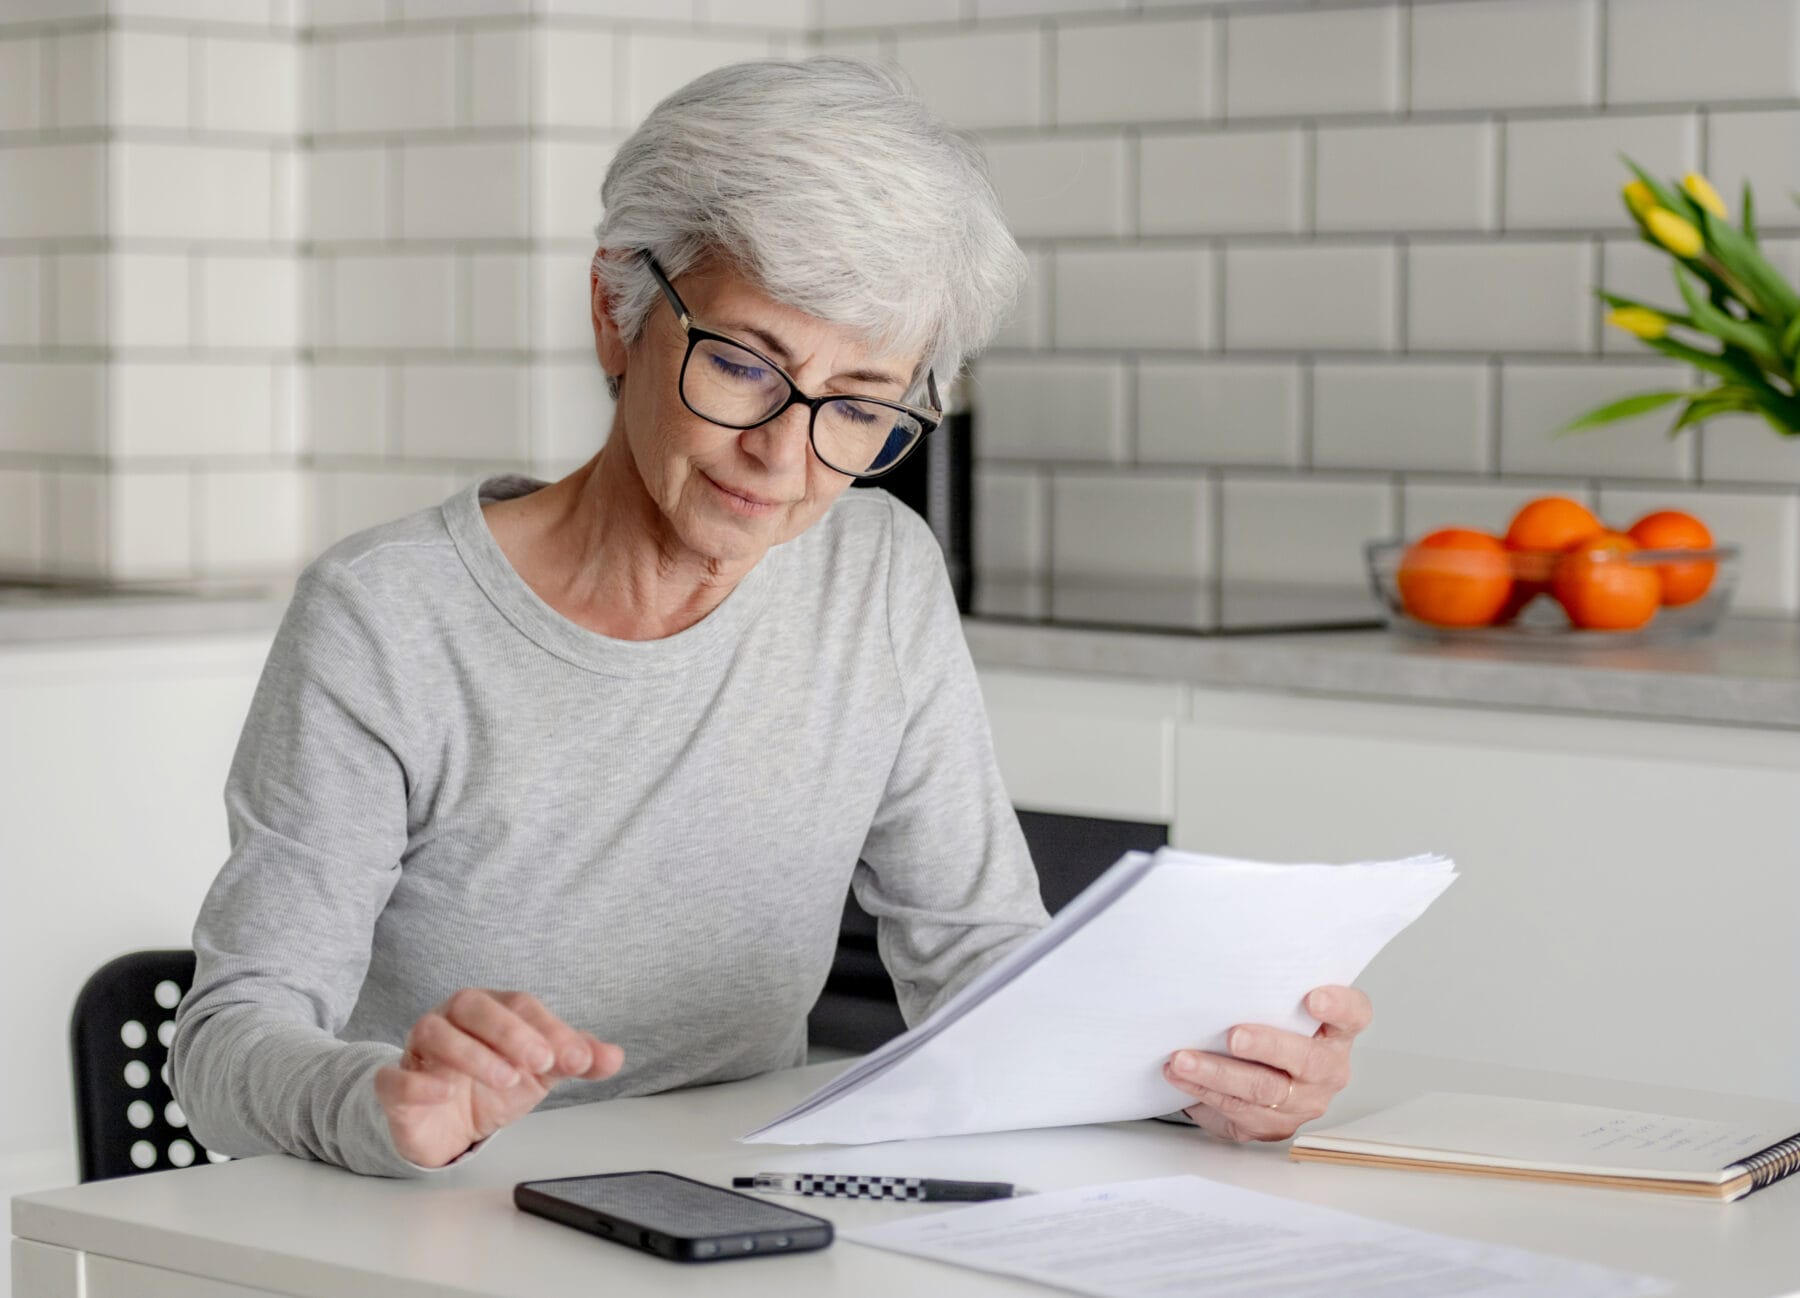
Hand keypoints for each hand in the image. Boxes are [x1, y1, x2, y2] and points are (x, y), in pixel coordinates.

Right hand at [374, 988, 623, 1168]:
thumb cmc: (494, 1083)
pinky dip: (417, 1081)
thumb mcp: (542, 1072)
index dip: (549, 1029)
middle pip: (474, 1005)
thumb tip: (614, 1056)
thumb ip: (577, 1059)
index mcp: (491, 1009)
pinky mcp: (396, 1086)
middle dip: (511, 1031)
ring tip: (508, 1079)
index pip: (519, 1005)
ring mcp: (419, 1051)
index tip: (578, 1059)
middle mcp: (452, 1020)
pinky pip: (394, 1076)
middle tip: (543, 1062)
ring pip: (435, 1033)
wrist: (448, 1127)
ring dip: (473, 1054)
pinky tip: (444, 1091)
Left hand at [1160, 985, 1369, 1142]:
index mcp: (1336, 1031)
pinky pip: (1238, 1109)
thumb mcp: (1275, 1007)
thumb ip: (1268, 991)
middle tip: (1234, 1036)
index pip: (1354, 1015)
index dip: (1339, 1007)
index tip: (1313, 998)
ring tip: (1184, 1059)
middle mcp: (1327, 1068)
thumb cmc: (1267, 1029)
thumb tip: (1223, 960)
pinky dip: (1203, 1090)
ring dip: (1217, 1073)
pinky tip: (1181, 1077)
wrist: (1255, 1079)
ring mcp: (1303, 1101)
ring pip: (1263, 1089)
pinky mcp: (1274, 1124)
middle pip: (1306, 1059)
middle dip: (1266, 1045)